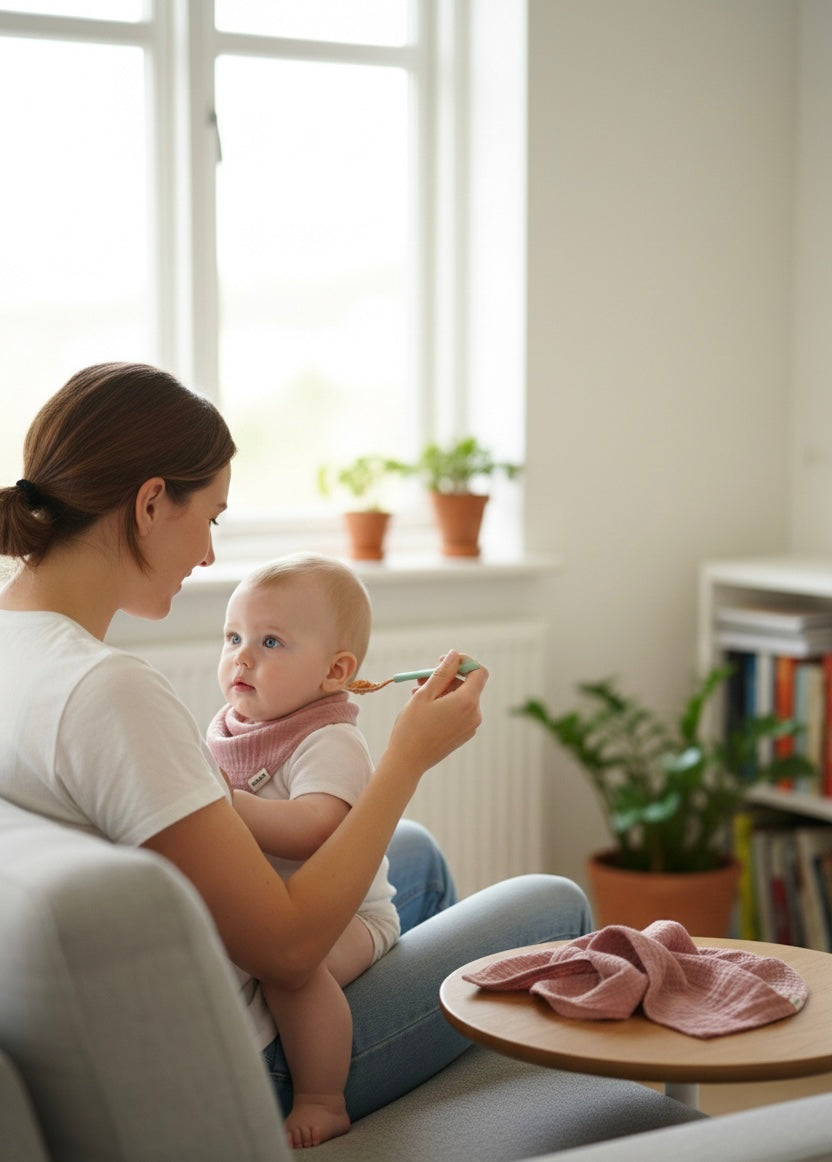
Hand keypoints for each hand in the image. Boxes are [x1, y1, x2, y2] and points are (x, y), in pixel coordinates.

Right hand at [385, 650, 487, 773]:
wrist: (407, 762)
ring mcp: (471, 726)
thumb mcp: (424, 694)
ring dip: (442, 691)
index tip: (444, 661)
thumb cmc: (412, 727)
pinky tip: (425, 708)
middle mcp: (474, 714)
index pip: (479, 672)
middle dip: (446, 677)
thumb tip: (455, 656)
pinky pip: (459, 711)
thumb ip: (442, 672)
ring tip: (417, 693)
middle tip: (421, 677)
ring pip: (461, 698)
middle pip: (468, 685)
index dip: (464, 662)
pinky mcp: (464, 734)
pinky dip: (445, 704)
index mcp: (467, 702)